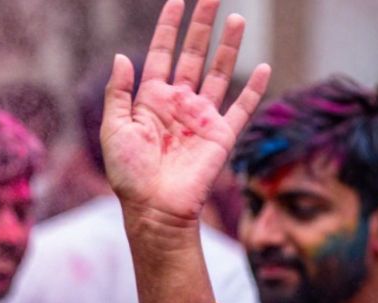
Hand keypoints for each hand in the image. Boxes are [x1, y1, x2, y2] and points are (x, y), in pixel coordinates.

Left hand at [102, 0, 270, 223]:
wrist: (153, 208)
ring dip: (228, 46)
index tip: (177, 0)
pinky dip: (254, 89)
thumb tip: (121, 56)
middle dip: (202, 25)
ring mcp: (202, 117)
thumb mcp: (114, 129)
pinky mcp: (222, 135)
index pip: (160, 53)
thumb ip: (118, 92)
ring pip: (220, 72)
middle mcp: (179, 103)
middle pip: (194, 54)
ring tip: (237, 18)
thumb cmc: (128, 174)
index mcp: (151, 99)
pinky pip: (242, 107)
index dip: (168, 27)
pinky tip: (264, 67)